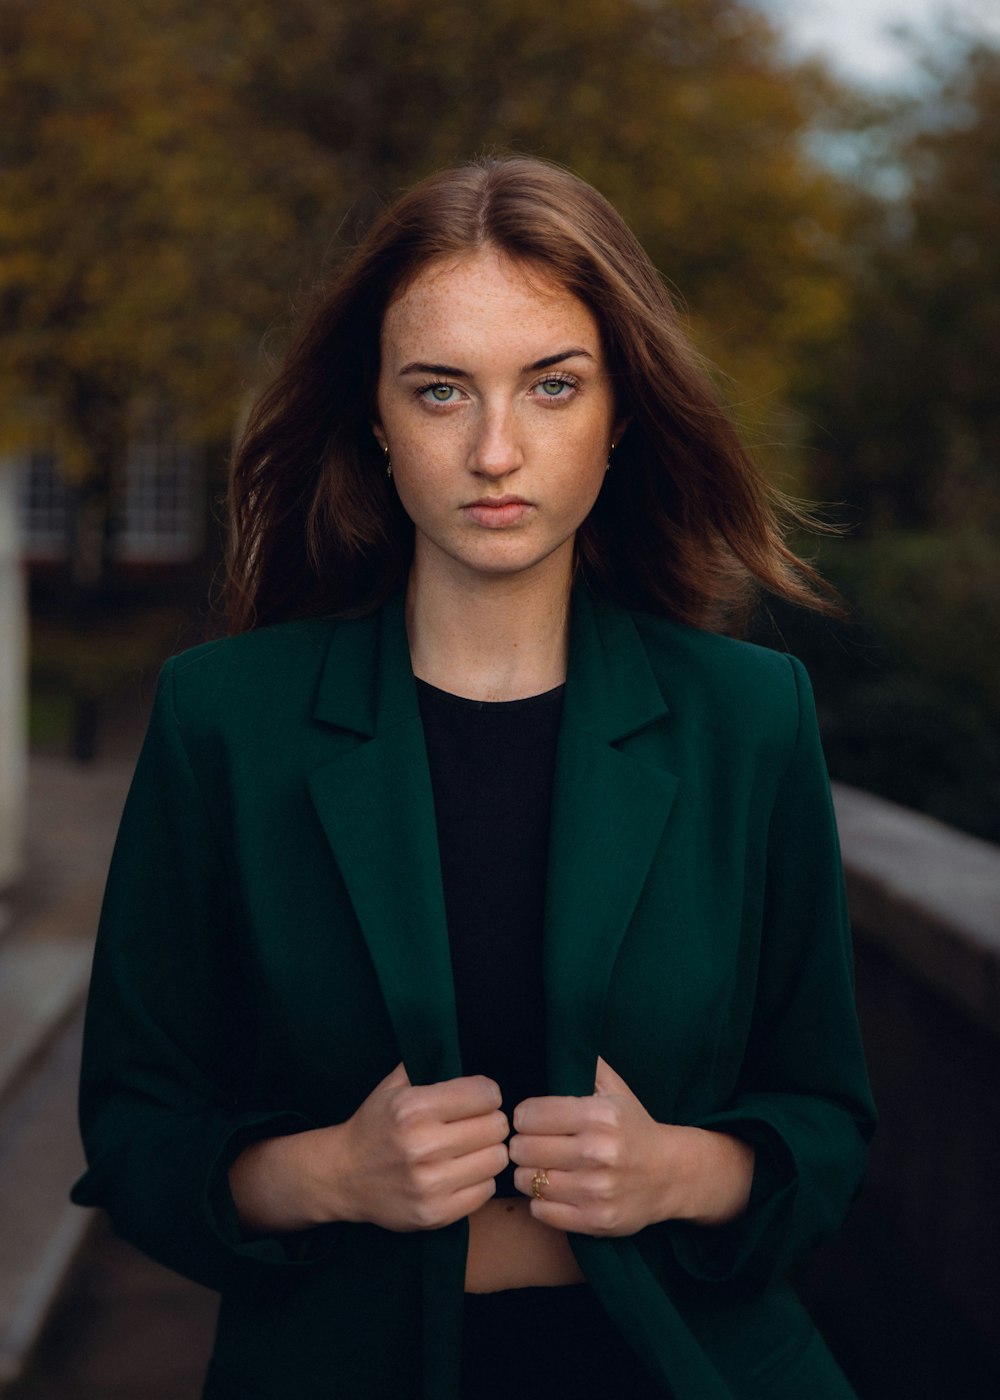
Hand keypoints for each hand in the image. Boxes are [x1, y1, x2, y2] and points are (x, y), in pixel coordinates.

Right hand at [229, 1062, 508, 1235]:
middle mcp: (422, 1147)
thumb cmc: (376, 1123)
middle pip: (496, 1127)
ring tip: (469, 1147)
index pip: (486, 1094)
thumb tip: (471, 1048)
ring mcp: (429, 1185)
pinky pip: (486, 1190)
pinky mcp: (435, 1215)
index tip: (476, 1098)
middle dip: (490, 1121)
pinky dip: (479, 1179)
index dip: (485, 1093)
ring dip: (488, 1151)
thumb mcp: (395, 1083)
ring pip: (496, 1159)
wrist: (343, 1176)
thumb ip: (431, 1063)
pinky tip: (461, 1171)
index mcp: (414, 1108)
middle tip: (474, 1123)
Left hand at [508, 1057, 753, 1235]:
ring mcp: (597, 1191)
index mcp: (599, 1115)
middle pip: (523, 1148)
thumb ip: (583, 1063)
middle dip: (522, 1144)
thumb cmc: (632, 1126)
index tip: (530, 1118)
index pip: (529, 1114)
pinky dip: (541, 1200)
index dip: (524, 1115)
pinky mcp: (596, 1221)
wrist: (670, 1174)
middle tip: (530, 1143)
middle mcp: (598, 1153)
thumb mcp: (613, 1088)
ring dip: (528, 1173)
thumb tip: (554, 1035)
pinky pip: (541, 1211)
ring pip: (528, 1180)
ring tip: (540, 1165)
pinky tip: (553, 1188)